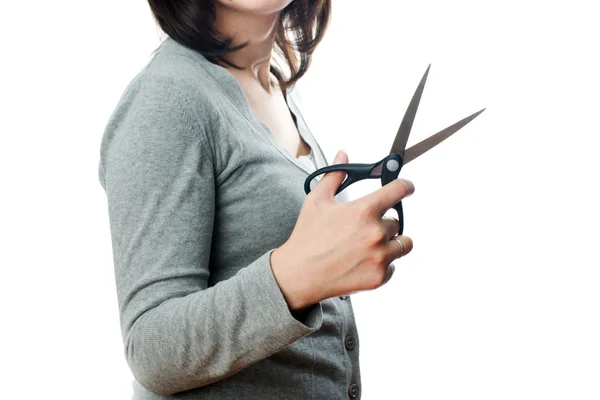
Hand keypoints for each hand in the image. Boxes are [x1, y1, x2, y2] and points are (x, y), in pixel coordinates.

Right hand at [271, 149, 413, 309]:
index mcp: (364, 210)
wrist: (299, 275)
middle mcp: (376, 233)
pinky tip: (362, 262)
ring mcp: (380, 256)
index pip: (399, 190)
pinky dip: (383, 263)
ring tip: (366, 246)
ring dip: (390, 242)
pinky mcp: (380, 277)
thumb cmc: (307, 237)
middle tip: (361, 229)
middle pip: (396, 220)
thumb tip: (343, 154)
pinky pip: (394, 265)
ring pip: (402, 243)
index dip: (406, 186)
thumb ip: (334, 176)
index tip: (407, 187)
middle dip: (382, 222)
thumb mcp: (317, 201)